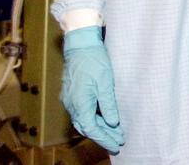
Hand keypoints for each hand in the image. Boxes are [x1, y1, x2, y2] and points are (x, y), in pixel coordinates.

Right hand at [61, 26, 123, 152]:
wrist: (80, 45)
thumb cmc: (94, 61)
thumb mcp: (105, 82)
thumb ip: (108, 104)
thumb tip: (112, 123)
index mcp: (79, 103)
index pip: (92, 128)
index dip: (105, 138)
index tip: (117, 144)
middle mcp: (72, 104)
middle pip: (87, 127)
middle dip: (103, 136)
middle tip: (118, 143)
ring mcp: (70, 100)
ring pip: (84, 120)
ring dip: (99, 128)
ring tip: (115, 134)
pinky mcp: (72, 95)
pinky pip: (82, 112)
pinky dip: (94, 119)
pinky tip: (104, 120)